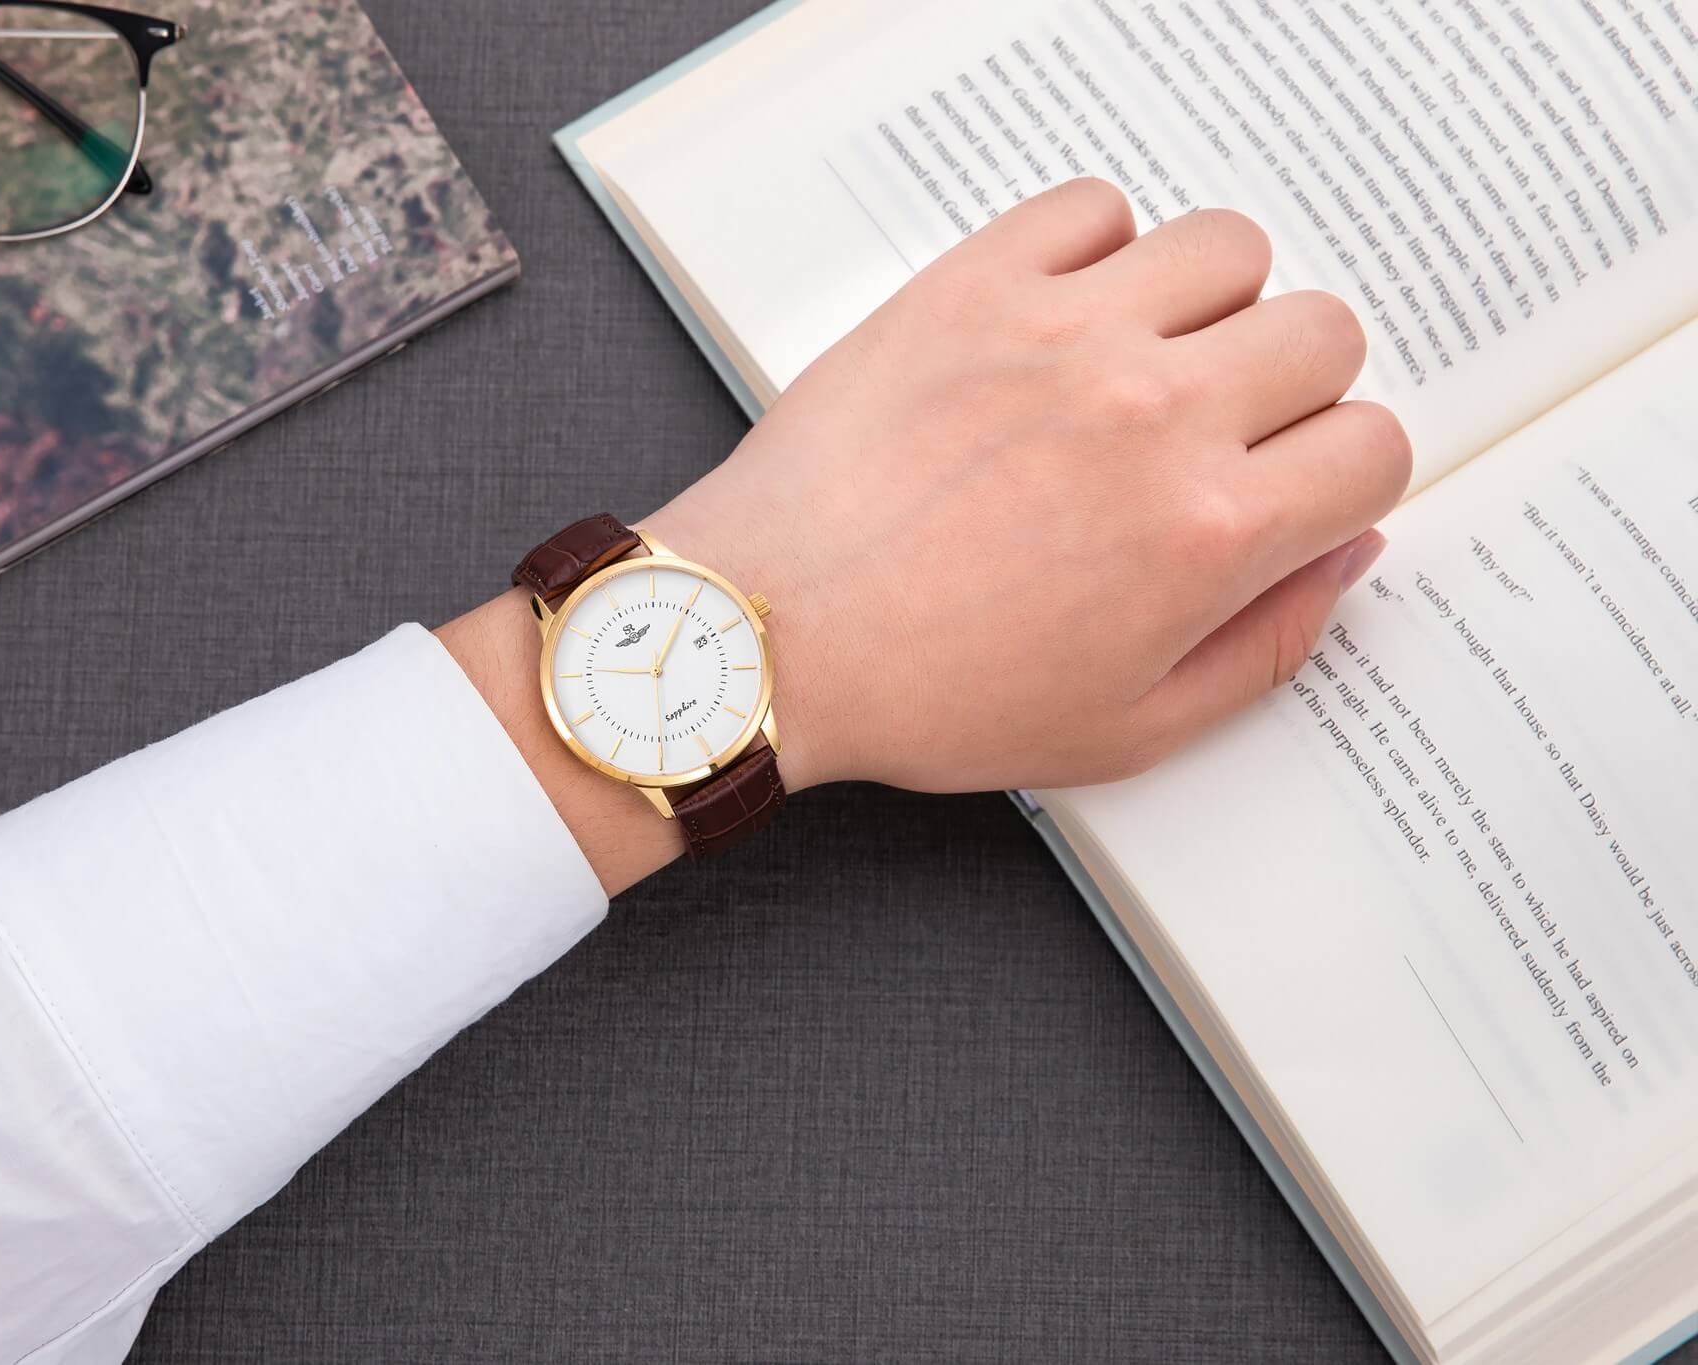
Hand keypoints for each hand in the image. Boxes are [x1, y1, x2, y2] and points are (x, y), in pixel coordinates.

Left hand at [643, 178, 1408, 793]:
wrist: (769, 635)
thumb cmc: (930, 695)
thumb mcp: (1125, 730)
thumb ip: (1265, 645)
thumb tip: (1349, 548)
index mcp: (1207, 534)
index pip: (1375, 447)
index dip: (1341, 476)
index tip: (1287, 487)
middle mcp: (1155, 415)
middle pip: (1324, 333)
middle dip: (1293, 389)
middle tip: (1215, 431)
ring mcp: (1063, 335)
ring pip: (1231, 248)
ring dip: (1212, 303)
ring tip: (1144, 361)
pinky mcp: (974, 284)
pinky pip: (1095, 205)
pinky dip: (1098, 246)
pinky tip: (1063, 314)